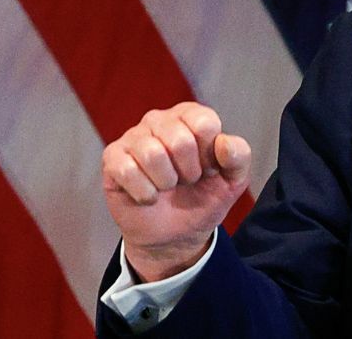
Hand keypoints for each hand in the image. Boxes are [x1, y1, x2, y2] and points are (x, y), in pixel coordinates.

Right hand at [101, 102, 250, 281]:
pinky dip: (144, 193)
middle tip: (186, 182)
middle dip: (189, 172)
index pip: (205, 123)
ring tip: (167, 187)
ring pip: (152, 154)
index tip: (208, 170)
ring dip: (166, 183)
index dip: (210, 156)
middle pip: (179, 139)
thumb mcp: (232, 181)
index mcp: (191, 116)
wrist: (175, 235)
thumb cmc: (203, 199)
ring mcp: (133, 137)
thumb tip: (224, 143)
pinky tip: (149, 197)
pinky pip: (127, 170)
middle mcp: (160, 119)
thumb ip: (239, 157)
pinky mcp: (112, 158)